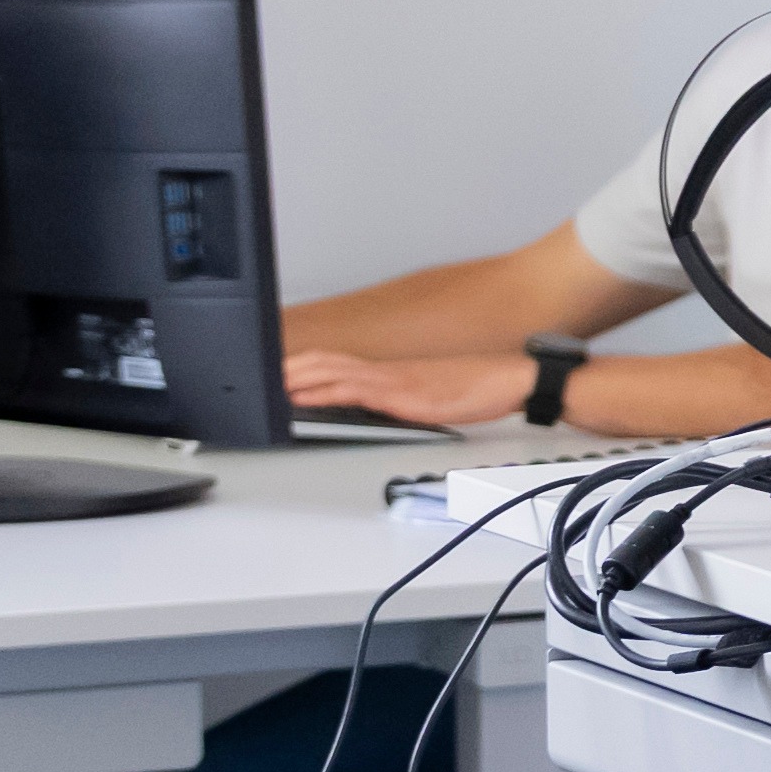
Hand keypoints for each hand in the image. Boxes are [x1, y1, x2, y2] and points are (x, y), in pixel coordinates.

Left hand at [291, 347, 534, 430]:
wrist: (511, 379)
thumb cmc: (480, 387)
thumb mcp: (434, 394)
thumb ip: (403, 398)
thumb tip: (380, 410)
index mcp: (393, 371)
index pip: (337, 361)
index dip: (304, 363)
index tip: (278, 370)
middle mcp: (388, 370)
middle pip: (326, 361)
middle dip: (290, 367)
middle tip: (259, 375)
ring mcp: (394, 380)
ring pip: (332, 372)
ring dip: (297, 378)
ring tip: (270, 386)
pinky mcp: (403, 394)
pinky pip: (353, 391)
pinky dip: (323, 393)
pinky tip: (305, 399)